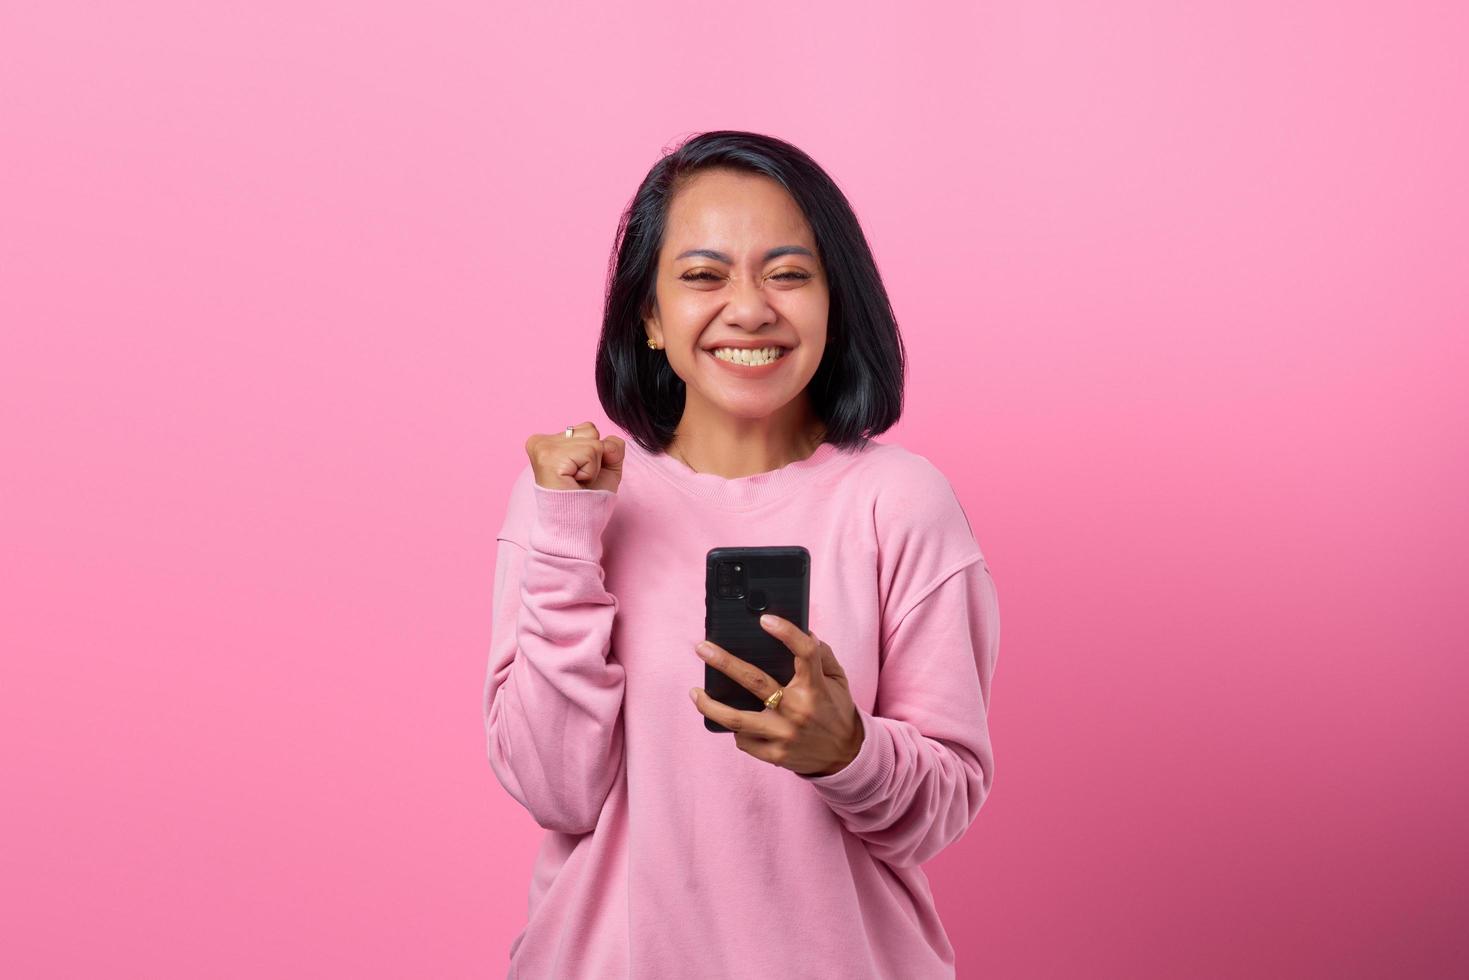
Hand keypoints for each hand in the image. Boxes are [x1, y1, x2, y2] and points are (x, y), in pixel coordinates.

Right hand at [526, 421, 624, 491]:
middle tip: (578, 479)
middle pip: (592, 431)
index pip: (588, 429)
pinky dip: (591, 471)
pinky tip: (574, 482)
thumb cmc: (587, 497)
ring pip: (594, 442)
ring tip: (576, 481)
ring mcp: (543, 448)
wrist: (576, 524)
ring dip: (593, 467)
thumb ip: (612, 446)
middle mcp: (540, 441)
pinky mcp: (549, 458)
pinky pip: (591, 452)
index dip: (594, 454)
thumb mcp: (605, 465)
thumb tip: (607, 444)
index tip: (577, 473)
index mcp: (546, 441)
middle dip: (594, 459)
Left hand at [689, 614, 862, 777]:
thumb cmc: (836, 711)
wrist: (846, 757)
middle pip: (755, 681)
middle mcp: (798, 710)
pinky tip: (729, 720)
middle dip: (724, 662)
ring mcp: (784, 735)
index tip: (765, 620)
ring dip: (710, 705)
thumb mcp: (838, 680)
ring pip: (736, 719)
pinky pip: (743, 740)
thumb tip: (802, 631)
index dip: (786, 632)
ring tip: (694, 692)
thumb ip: (822, 654)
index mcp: (815, 687)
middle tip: (702, 648)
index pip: (804, 653)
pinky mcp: (775, 755)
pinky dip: (735, 729)